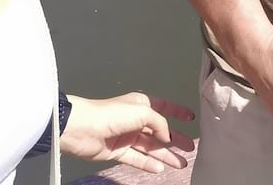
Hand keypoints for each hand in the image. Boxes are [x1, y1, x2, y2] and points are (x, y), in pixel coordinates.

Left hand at [59, 92, 195, 172]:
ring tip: (181, 163)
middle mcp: (135, 120)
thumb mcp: (143, 111)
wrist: (82, 128)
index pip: (164, 107)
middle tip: (190, 148)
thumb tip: (167, 135)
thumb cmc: (111, 113)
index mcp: (141, 104)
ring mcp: (127, 137)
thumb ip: (160, 123)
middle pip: (160, 131)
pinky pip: (137, 159)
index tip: (191, 118)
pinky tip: (160, 168)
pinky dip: (149, 164)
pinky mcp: (118, 152)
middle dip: (176, 139)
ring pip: (151, 147)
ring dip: (166, 155)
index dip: (178, 112)